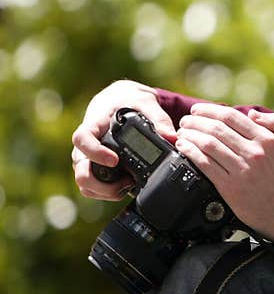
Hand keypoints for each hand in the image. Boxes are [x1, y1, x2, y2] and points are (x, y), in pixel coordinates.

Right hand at [72, 80, 175, 200]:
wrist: (119, 101)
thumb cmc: (128, 101)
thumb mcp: (144, 102)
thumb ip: (159, 117)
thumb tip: (173, 137)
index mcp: (93, 125)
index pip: (82, 139)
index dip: (95, 152)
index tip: (114, 160)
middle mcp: (85, 146)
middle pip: (81, 171)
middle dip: (102, 184)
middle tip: (127, 180)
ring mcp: (87, 159)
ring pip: (86, 185)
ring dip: (106, 191)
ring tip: (129, 183)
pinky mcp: (94, 169)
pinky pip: (93, 189)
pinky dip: (107, 193)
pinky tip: (126, 186)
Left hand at [175, 103, 273, 245]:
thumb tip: (252, 114)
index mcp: (268, 140)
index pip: (232, 117)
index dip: (210, 110)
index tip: (198, 109)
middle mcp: (254, 153)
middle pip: (216, 129)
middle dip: (195, 120)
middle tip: (186, 120)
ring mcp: (241, 170)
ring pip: (208, 144)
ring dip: (190, 134)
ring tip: (182, 132)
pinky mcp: (229, 186)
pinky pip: (205, 164)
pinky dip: (190, 152)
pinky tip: (183, 147)